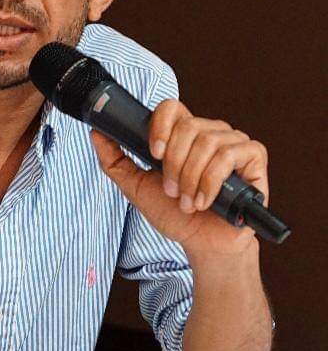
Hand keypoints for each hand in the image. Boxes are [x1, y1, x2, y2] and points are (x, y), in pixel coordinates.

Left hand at [90, 99, 268, 255]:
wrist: (202, 244)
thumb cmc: (174, 214)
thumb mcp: (136, 186)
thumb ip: (115, 160)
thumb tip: (96, 133)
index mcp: (182, 134)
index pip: (171, 107)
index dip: (160, 125)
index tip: (154, 154)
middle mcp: (208, 132)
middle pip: (188, 126)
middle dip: (174, 165)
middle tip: (172, 191)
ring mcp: (232, 142)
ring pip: (208, 141)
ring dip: (192, 178)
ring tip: (188, 201)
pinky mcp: (253, 156)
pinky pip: (230, 155)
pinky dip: (212, 181)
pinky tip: (206, 201)